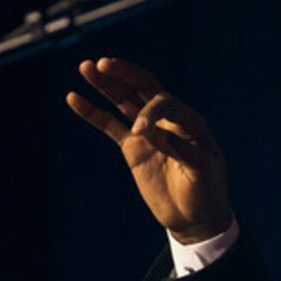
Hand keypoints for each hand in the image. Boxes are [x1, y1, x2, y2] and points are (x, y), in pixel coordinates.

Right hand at [66, 57, 232, 241]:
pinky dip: (93, 112)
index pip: (166, 103)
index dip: (151, 112)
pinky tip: (74, 98)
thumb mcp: (203, 174)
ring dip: (105, 83)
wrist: (195, 218)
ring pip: (124, 100)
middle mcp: (168, 120)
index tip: (140, 132)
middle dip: (125, 74)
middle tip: (103, 63)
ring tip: (85, 66)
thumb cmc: (206, 194)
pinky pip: (109, 124)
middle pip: (144, 87)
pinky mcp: (133, 145)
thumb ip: (183, 152)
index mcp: (190, 123)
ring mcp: (148, 131)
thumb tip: (157, 134)